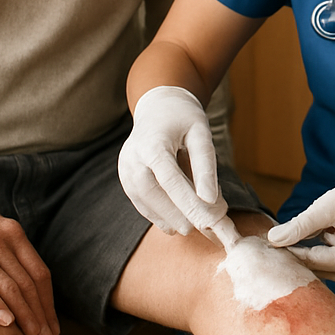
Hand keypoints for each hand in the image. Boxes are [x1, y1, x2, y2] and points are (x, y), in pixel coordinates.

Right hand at [0, 186, 58, 334]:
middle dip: (40, 313)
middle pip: (28, 284)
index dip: (48, 301)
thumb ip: (11, 249)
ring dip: (24, 314)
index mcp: (13, 234)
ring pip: (9, 287)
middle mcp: (0, 242)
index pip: (39, 273)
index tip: (53, 324)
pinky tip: (5, 322)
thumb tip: (28, 280)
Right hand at [117, 85, 228, 235]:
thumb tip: (210, 199)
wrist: (158, 107)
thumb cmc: (183, 117)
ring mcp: (125, 169)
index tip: (208, 220)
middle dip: (178, 214)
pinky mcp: (125, 178)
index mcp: (151, 143)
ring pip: (145, 201)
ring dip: (169, 218)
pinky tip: (176, 223)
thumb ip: (205, 164)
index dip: (188, 202)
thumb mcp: (200, 131)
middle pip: (153, 193)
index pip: (169, 178)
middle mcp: (132, 157)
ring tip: (192, 226)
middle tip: (204, 227)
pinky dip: (158, 215)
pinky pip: (141, 202)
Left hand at [267, 171, 334, 282]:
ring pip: (317, 263)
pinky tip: (313, 233)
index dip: (285, 249)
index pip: (309, 260)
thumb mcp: (332, 205)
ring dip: (305, 248)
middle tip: (268, 239)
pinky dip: (316, 247)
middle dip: (294, 251)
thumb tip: (273, 239)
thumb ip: (302, 224)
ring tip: (294, 233)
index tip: (262, 242)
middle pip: (313, 267)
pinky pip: (326, 259)